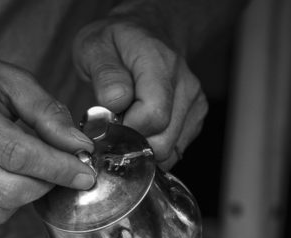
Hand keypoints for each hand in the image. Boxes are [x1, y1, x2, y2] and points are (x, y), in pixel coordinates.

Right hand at [0, 50, 96, 222]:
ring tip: (27, 168)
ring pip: (0, 209)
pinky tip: (3, 174)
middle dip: (47, 184)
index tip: (85, 172)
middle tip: (58, 168)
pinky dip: (6, 200)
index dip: (59, 168)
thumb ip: (47, 113)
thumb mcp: (8, 79)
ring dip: (27, 194)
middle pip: (11, 190)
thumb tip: (79, 146)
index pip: (19, 154)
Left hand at [74, 20, 206, 169]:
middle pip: (163, 140)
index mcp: (159, 61)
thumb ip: (104, 74)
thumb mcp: (94, 46)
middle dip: (134, 142)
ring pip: (170, 150)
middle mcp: (185, 83)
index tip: (109, 121)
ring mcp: (195, 102)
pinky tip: (143, 127)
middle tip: (116, 124)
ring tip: (129, 122)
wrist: (147, 33)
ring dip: (144, 146)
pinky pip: (175, 150)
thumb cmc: (115, 42)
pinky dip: (155, 147)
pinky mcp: (196, 118)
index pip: (154, 115)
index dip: (126, 129)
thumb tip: (116, 101)